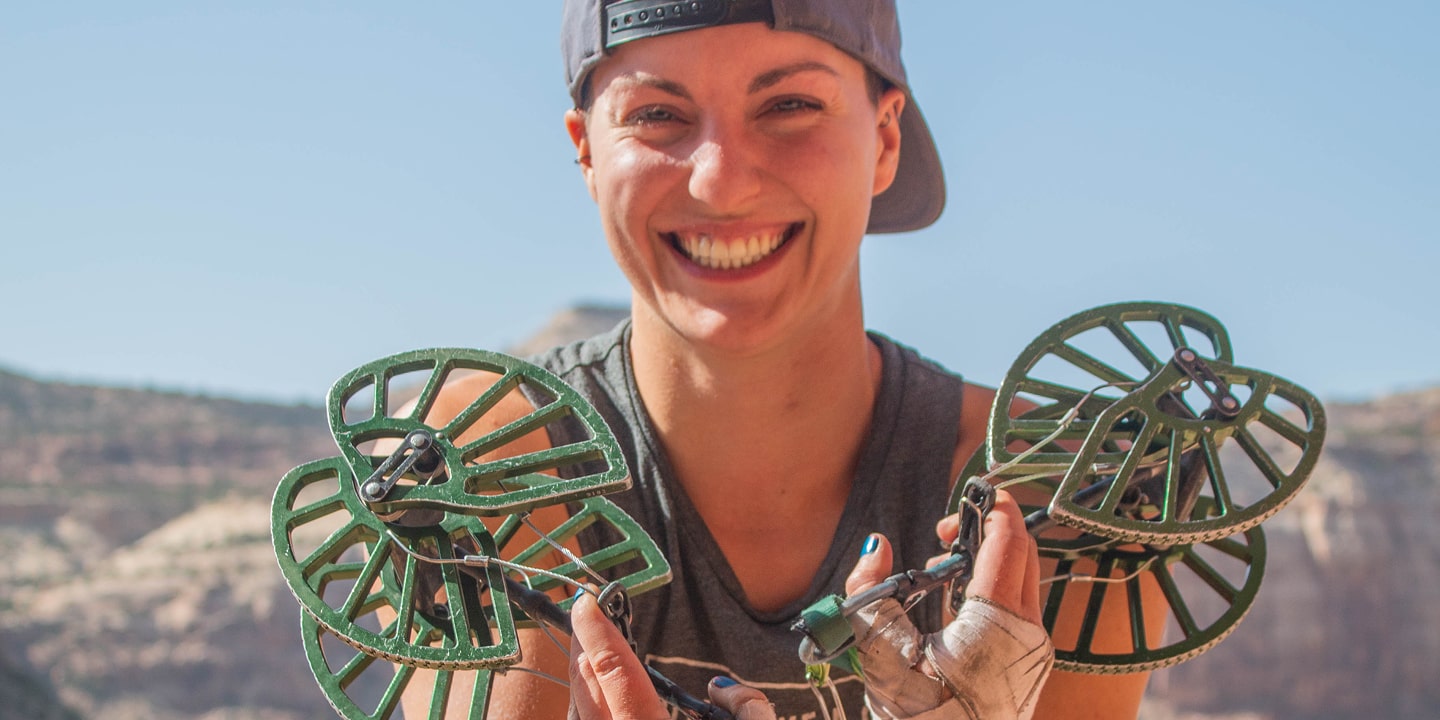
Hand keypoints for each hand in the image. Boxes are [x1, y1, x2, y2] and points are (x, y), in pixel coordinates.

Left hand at [568, 593, 777, 719]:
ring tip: (590, 653)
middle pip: (587, 690)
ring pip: (578, 714)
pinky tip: (601, 698)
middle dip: (585, 649)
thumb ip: (747, 707)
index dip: (598, 632)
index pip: (616, 673)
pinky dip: (589, 708)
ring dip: (583, 681)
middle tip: (587, 616)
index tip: (587, 601)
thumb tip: (720, 689)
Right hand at [842, 489, 1053, 719]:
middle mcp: (1028, 632)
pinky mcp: (1032, 661)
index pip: (1009, 540)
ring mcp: (1036, 649)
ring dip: (995, 554)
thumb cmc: (915, 717)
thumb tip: (875, 546)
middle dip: (991, 526)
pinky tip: (961, 596)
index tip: (969, 494)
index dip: (993, 506)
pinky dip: (999, 582)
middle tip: (946, 531)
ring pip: (1028, 577)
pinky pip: (1024, 603)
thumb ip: (869, 594)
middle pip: (1025, 552)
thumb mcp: (879, 656)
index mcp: (996, 624)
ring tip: (947, 563)